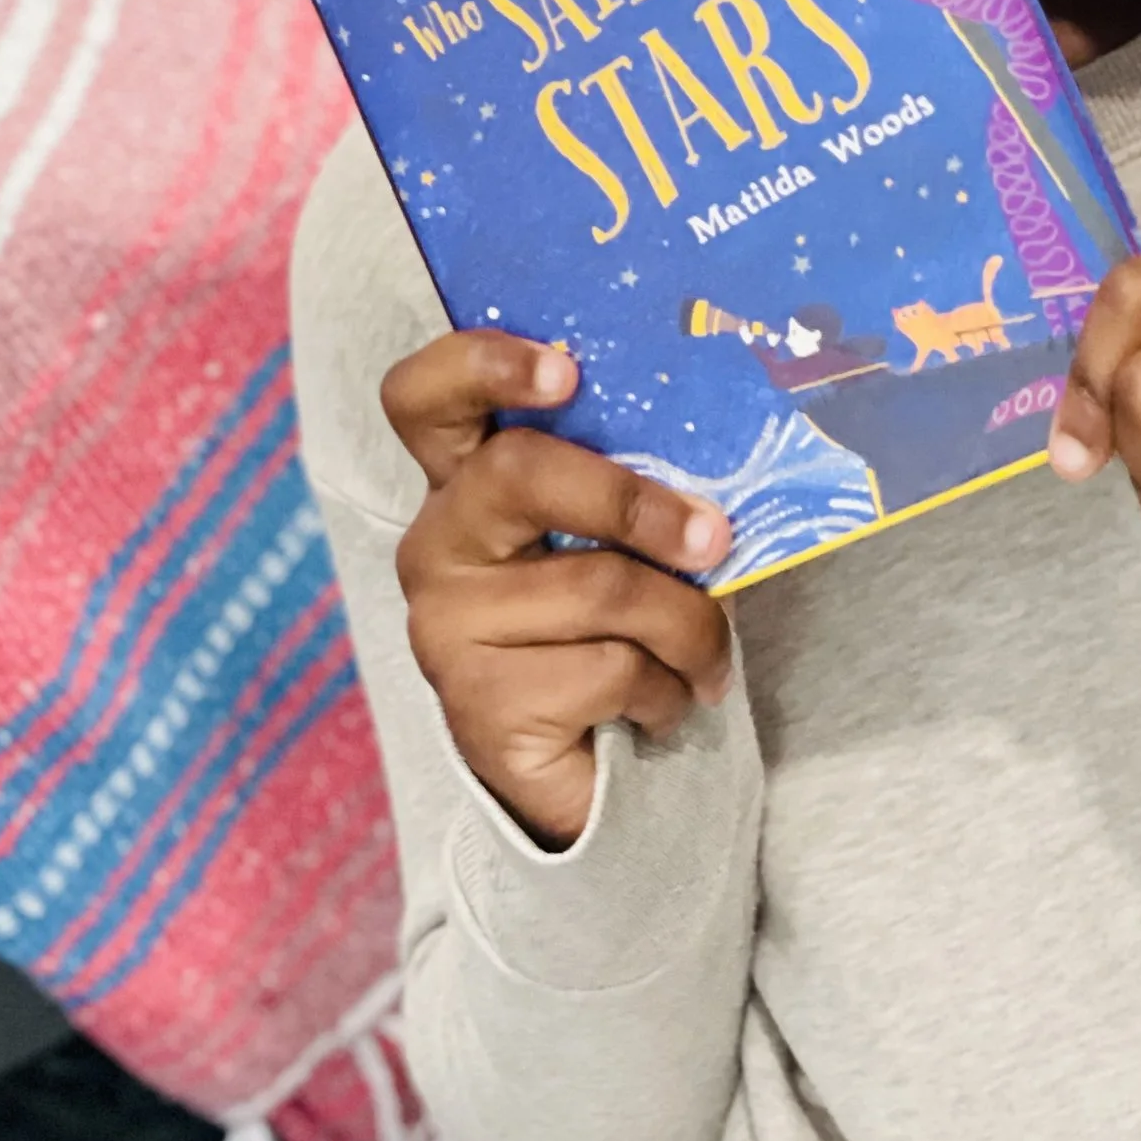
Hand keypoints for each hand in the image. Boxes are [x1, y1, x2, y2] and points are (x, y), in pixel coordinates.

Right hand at [384, 330, 735, 848]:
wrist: (596, 777)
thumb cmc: (618, 629)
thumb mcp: (624, 543)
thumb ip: (635, 486)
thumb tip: (718, 467)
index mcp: (468, 482)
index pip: (422, 398)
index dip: (480, 363)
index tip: (564, 371)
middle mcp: (437, 545)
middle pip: (518, 473)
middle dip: (635, 501)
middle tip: (715, 537)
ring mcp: (445, 627)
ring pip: (597, 586)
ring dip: (687, 625)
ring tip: (708, 658)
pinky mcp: (477, 706)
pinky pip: (605, 669)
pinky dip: (666, 689)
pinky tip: (663, 707)